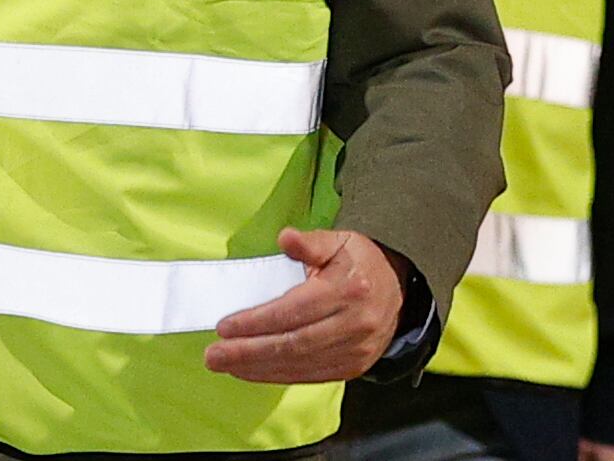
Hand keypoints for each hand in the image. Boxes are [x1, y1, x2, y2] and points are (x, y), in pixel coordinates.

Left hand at [203, 228, 402, 382]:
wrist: (400, 292)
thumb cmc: (361, 262)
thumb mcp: (340, 241)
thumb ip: (311, 241)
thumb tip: (286, 238)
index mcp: (347, 290)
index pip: (294, 311)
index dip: (258, 322)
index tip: (225, 326)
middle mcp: (353, 325)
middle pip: (294, 344)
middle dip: (249, 352)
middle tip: (213, 356)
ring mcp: (355, 351)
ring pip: (300, 364)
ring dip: (258, 368)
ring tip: (225, 364)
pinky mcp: (352, 367)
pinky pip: (310, 375)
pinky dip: (277, 375)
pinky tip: (251, 372)